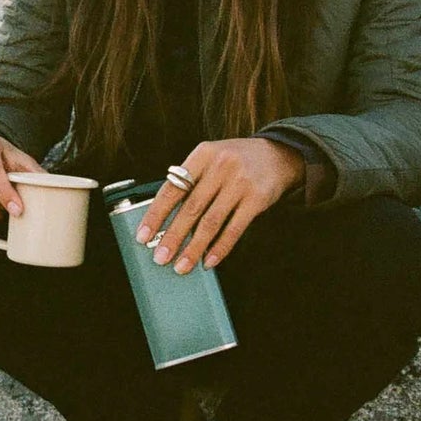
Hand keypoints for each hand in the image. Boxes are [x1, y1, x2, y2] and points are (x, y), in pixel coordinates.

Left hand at [134, 137, 304, 274]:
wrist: (277, 155)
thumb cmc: (235, 161)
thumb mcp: (211, 159)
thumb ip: (191, 181)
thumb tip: (165, 220)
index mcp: (202, 155)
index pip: (172, 188)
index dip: (156, 214)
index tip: (143, 235)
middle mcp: (220, 166)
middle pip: (191, 208)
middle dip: (173, 237)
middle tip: (160, 257)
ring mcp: (240, 182)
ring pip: (211, 222)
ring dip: (194, 248)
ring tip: (181, 265)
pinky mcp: (257, 198)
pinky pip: (234, 228)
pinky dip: (220, 247)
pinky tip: (208, 260)